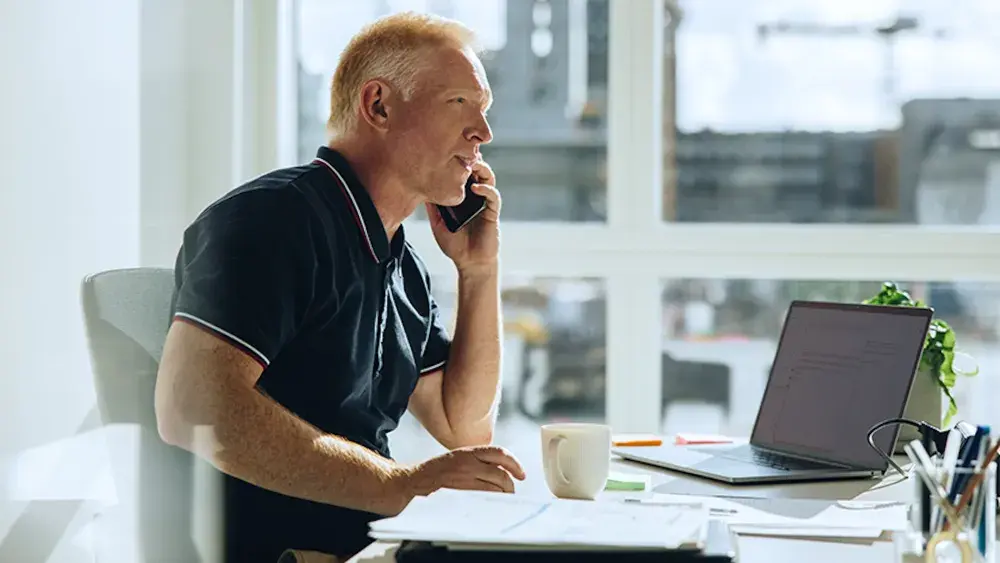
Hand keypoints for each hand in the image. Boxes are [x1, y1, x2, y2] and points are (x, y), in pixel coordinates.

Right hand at [400, 445, 525, 498]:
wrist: (416, 479)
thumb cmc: (439, 470)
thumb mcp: (460, 457)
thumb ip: (479, 460)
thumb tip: (503, 470)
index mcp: (469, 452)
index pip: (500, 454)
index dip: (514, 464)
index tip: (521, 474)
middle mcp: (468, 463)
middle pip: (500, 474)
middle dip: (510, 485)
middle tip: (511, 491)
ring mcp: (464, 479)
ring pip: (494, 489)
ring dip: (503, 495)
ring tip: (503, 499)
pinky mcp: (460, 493)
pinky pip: (483, 499)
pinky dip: (492, 502)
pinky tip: (492, 505)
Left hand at [426, 160, 500, 274]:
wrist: (469, 263)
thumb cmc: (455, 245)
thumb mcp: (438, 223)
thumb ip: (433, 207)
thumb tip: (420, 189)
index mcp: (463, 196)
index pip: (462, 173)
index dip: (458, 161)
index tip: (447, 150)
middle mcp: (475, 196)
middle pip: (477, 170)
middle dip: (471, 158)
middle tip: (462, 149)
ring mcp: (485, 203)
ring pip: (488, 178)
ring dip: (481, 168)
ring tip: (472, 163)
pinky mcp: (493, 212)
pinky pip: (493, 196)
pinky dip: (486, 189)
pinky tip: (475, 188)